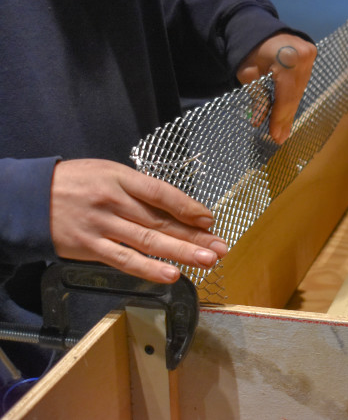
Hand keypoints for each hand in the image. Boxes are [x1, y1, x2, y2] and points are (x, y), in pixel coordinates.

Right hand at [50, 159, 228, 283]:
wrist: (28, 198)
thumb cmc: (75, 183)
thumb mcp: (108, 173)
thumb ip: (139, 190)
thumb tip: (176, 208)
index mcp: (121, 179)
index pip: (162, 193)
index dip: (188, 207)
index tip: (209, 220)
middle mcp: (114, 202)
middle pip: (161, 220)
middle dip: (195, 236)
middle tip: (220, 247)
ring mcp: (102, 226)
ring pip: (148, 241)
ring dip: (181, 252)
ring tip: (207, 261)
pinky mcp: (90, 247)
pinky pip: (124, 260)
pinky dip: (149, 268)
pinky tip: (171, 274)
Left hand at [236, 33, 315, 143]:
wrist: (258, 28)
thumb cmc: (250, 50)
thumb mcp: (248, 75)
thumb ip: (257, 97)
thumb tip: (259, 121)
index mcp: (287, 59)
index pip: (285, 96)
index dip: (280, 118)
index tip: (275, 136)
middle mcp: (303, 57)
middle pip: (294, 96)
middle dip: (285, 118)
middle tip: (280, 138)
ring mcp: (310, 55)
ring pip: (299, 91)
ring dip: (290, 110)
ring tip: (283, 130)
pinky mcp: (312, 55)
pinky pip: (302, 83)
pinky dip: (293, 97)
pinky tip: (287, 113)